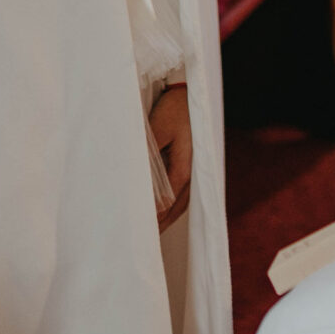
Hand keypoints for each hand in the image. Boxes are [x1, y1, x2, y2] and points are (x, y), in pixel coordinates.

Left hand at [150, 84, 193, 230]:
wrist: (190, 94)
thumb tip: (140, 173)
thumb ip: (151, 150)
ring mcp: (194, 170)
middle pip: (178, 205)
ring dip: (168, 217)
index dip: (157, 212)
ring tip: (153, 232)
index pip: (170, 195)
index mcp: (186, 163)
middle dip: (162, 222)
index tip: (143, 226)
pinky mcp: (191, 166)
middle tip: (145, 238)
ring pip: (182, 202)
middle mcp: (193, 171)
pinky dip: (172, 206)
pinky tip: (163, 213)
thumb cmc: (174, 108)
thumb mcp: (159, 126)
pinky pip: (183, 193)